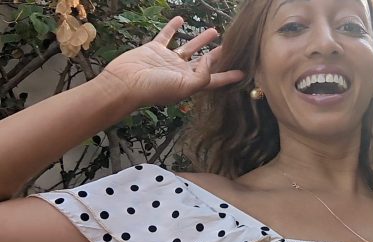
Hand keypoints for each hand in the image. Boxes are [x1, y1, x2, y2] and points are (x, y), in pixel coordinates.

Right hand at [99, 17, 243, 107]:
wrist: (125, 84)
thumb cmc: (154, 89)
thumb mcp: (185, 86)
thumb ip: (203, 74)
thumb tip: (211, 59)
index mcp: (190, 84)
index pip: (214, 80)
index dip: (229, 76)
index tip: (244, 72)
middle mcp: (181, 73)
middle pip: (205, 63)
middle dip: (219, 56)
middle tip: (232, 47)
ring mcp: (168, 61)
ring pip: (190, 47)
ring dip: (202, 40)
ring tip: (215, 31)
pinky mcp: (154, 49)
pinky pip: (166, 36)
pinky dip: (173, 27)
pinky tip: (180, 18)